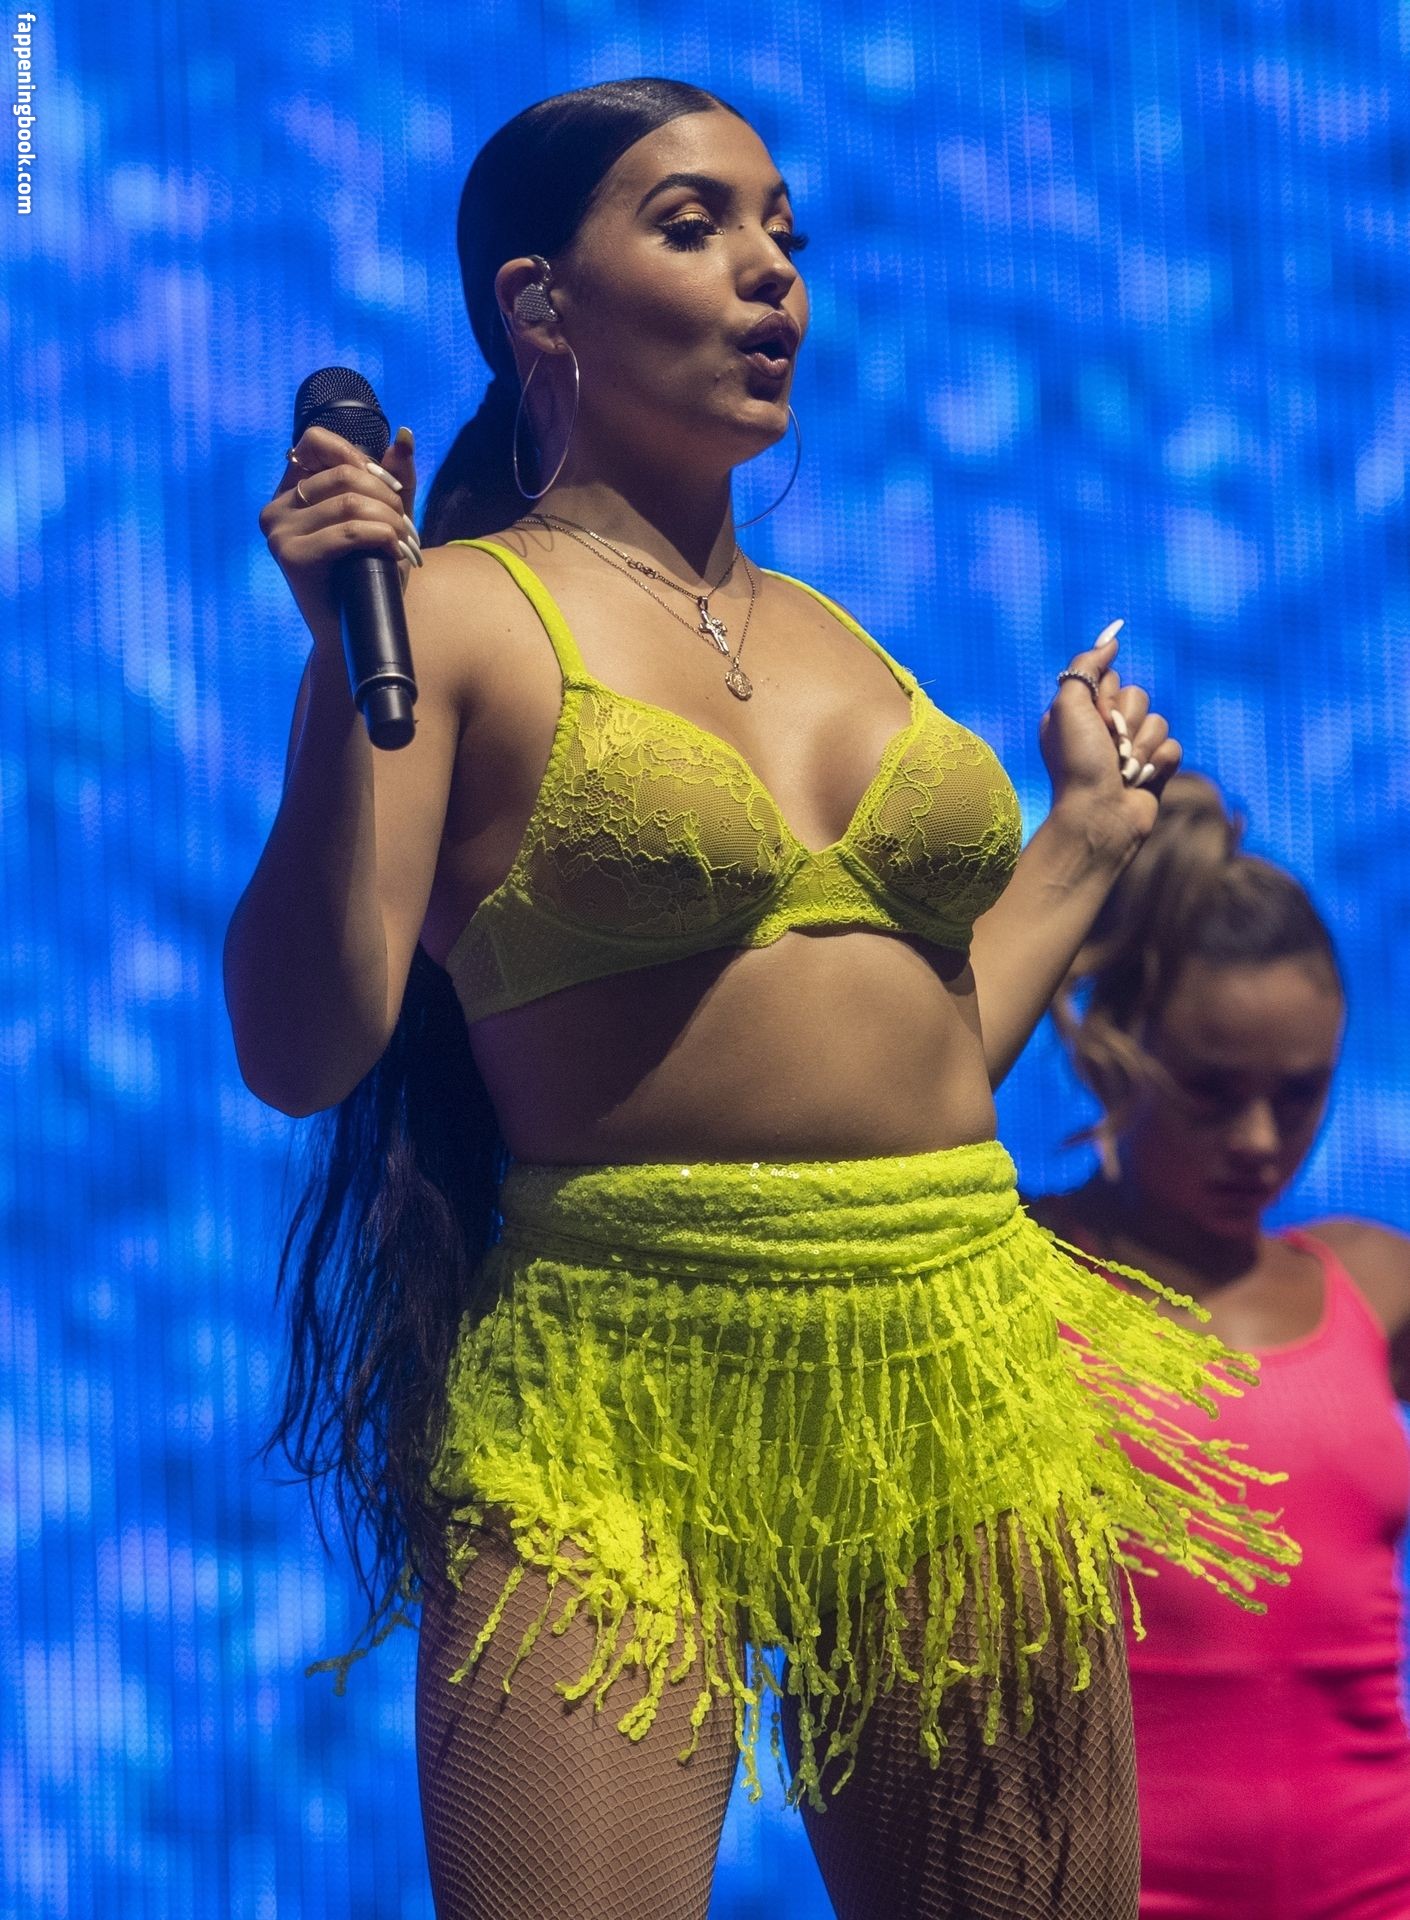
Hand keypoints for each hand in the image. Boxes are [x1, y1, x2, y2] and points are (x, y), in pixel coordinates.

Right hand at [259, 424, 420, 650]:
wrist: (358, 631)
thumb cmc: (370, 573)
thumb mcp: (385, 518)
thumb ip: (395, 479)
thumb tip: (405, 436)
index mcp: (291, 492)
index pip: (316, 442)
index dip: (357, 455)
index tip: (385, 488)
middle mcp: (276, 508)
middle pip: (343, 472)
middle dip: (386, 496)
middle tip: (405, 526)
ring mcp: (279, 532)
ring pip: (350, 501)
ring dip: (390, 519)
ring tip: (402, 541)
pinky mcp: (292, 556)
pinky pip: (348, 531)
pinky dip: (381, 536)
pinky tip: (394, 552)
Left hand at [1038, 621, 1181, 856]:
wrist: (1100, 816)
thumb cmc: (1077, 764)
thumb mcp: (1067, 706)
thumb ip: (1085, 667)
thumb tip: (1111, 638)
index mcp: (1080, 711)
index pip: (1109, 677)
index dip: (1105, 697)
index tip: (1094, 718)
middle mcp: (1105, 728)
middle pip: (1138, 694)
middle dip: (1125, 722)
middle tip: (1108, 746)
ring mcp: (1131, 748)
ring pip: (1158, 720)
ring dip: (1140, 746)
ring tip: (1122, 769)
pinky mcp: (1154, 767)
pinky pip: (1172, 746)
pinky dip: (1158, 762)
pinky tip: (1140, 779)